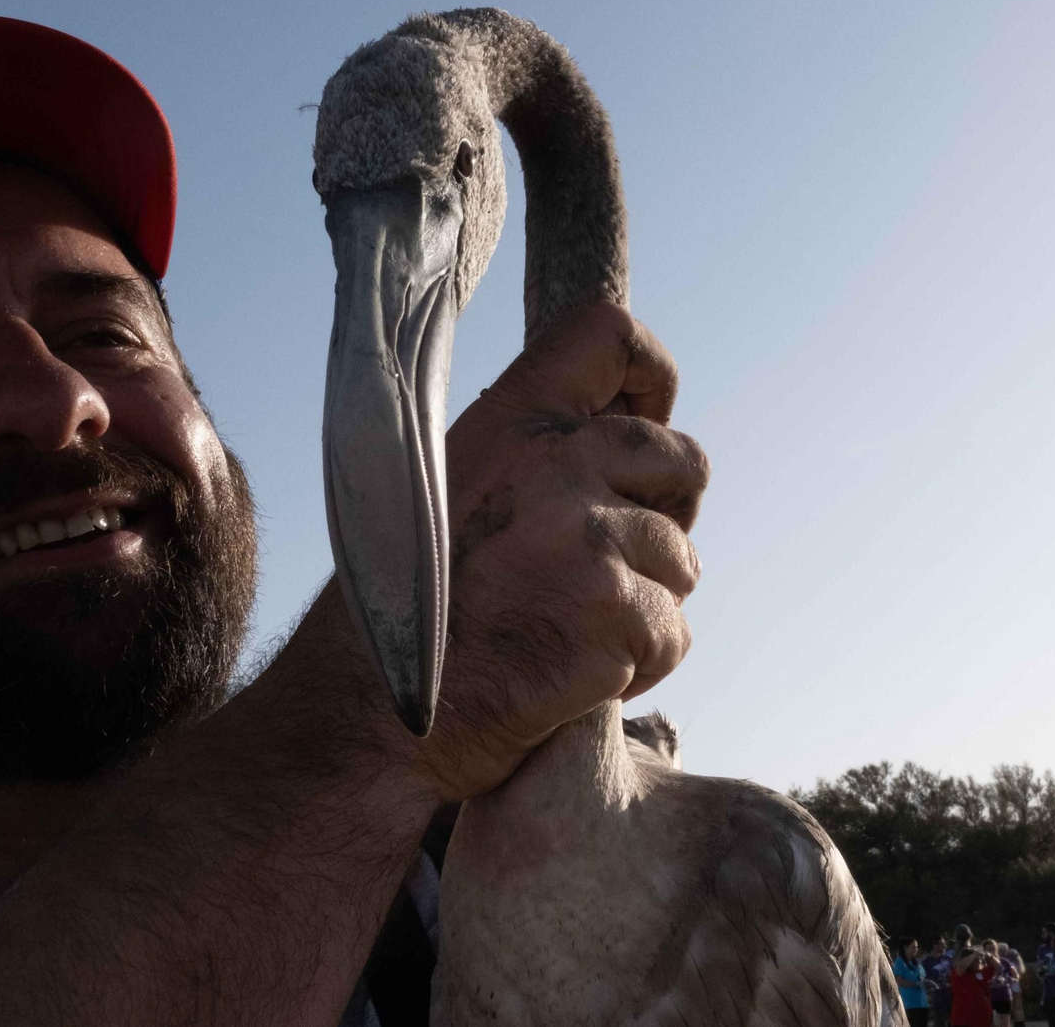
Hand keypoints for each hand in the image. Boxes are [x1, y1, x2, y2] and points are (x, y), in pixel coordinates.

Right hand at [404, 302, 707, 800]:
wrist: (372, 721)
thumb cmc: (407, 621)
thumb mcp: (438, 500)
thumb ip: (524, 461)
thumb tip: (617, 441)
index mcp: (504, 425)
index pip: (605, 332)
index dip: (649, 375)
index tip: (642, 419)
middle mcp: (554, 465)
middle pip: (682, 459)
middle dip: (666, 518)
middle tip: (610, 568)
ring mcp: (589, 539)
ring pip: (682, 561)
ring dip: (644, 606)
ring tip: (566, 634)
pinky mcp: (615, 613)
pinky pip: (674, 633)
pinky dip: (638, 666)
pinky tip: (571, 676)